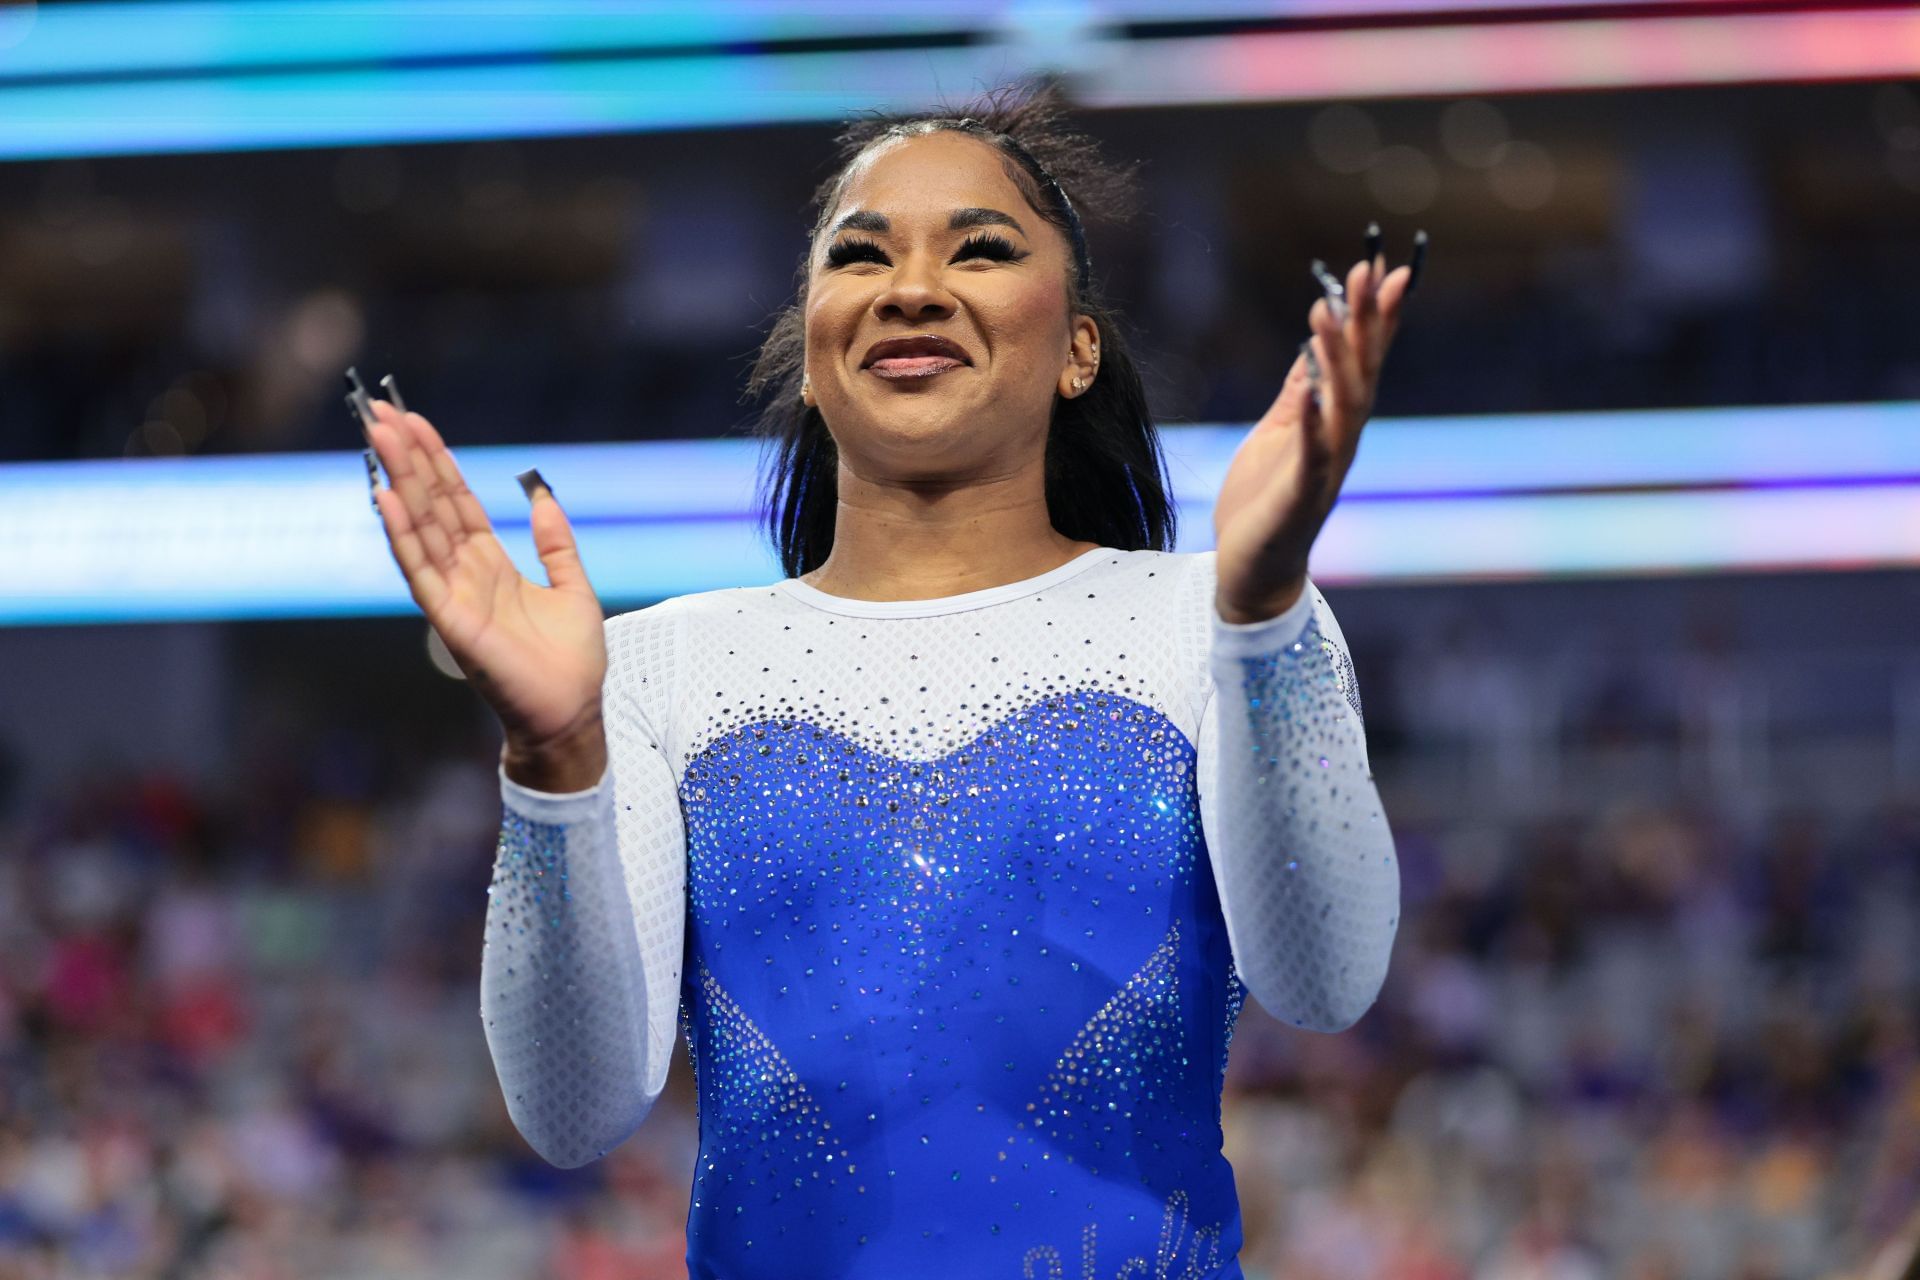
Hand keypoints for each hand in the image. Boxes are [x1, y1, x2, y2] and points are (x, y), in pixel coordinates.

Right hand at [360, 395, 608, 776]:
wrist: (572, 711)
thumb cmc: (572, 661)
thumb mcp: (573, 587)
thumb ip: (555, 544)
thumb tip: (544, 497)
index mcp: (491, 564)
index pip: (455, 503)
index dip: (437, 462)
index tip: (414, 422)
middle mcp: (465, 574)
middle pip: (431, 505)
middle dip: (408, 458)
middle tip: (380, 412)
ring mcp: (453, 594)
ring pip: (420, 527)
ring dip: (399, 481)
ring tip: (380, 437)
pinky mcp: (450, 620)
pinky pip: (421, 571)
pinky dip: (403, 535)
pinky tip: (385, 498)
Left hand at [1213, 233, 1419, 622]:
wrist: (1251, 573)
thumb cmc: (1263, 504)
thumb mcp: (1278, 434)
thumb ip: (1298, 394)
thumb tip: (1311, 347)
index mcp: (1334, 424)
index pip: (1361, 361)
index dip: (1375, 316)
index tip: (1385, 267)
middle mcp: (1341, 441)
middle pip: (1361, 372)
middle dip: (1366, 321)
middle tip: (1369, 270)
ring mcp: (1326, 469)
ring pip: (1342, 406)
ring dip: (1337, 358)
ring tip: (1326, 312)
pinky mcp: (1300, 496)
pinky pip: (1311, 454)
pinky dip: (1312, 422)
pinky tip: (1310, 390)